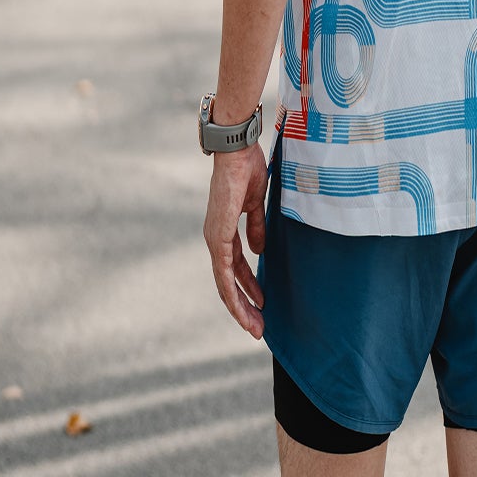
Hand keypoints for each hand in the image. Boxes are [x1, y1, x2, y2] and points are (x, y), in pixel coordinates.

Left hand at [204, 143, 269, 337]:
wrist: (236, 148)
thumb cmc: (246, 168)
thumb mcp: (255, 203)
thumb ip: (256, 227)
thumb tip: (259, 251)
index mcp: (224, 231)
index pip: (234, 269)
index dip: (248, 288)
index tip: (262, 305)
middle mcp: (215, 238)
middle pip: (227, 282)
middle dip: (244, 307)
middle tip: (258, 328)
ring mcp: (215, 237)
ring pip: (224, 282)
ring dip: (240, 305)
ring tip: (256, 326)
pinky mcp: (218, 233)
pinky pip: (224, 269)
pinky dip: (234, 288)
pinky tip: (245, 303)